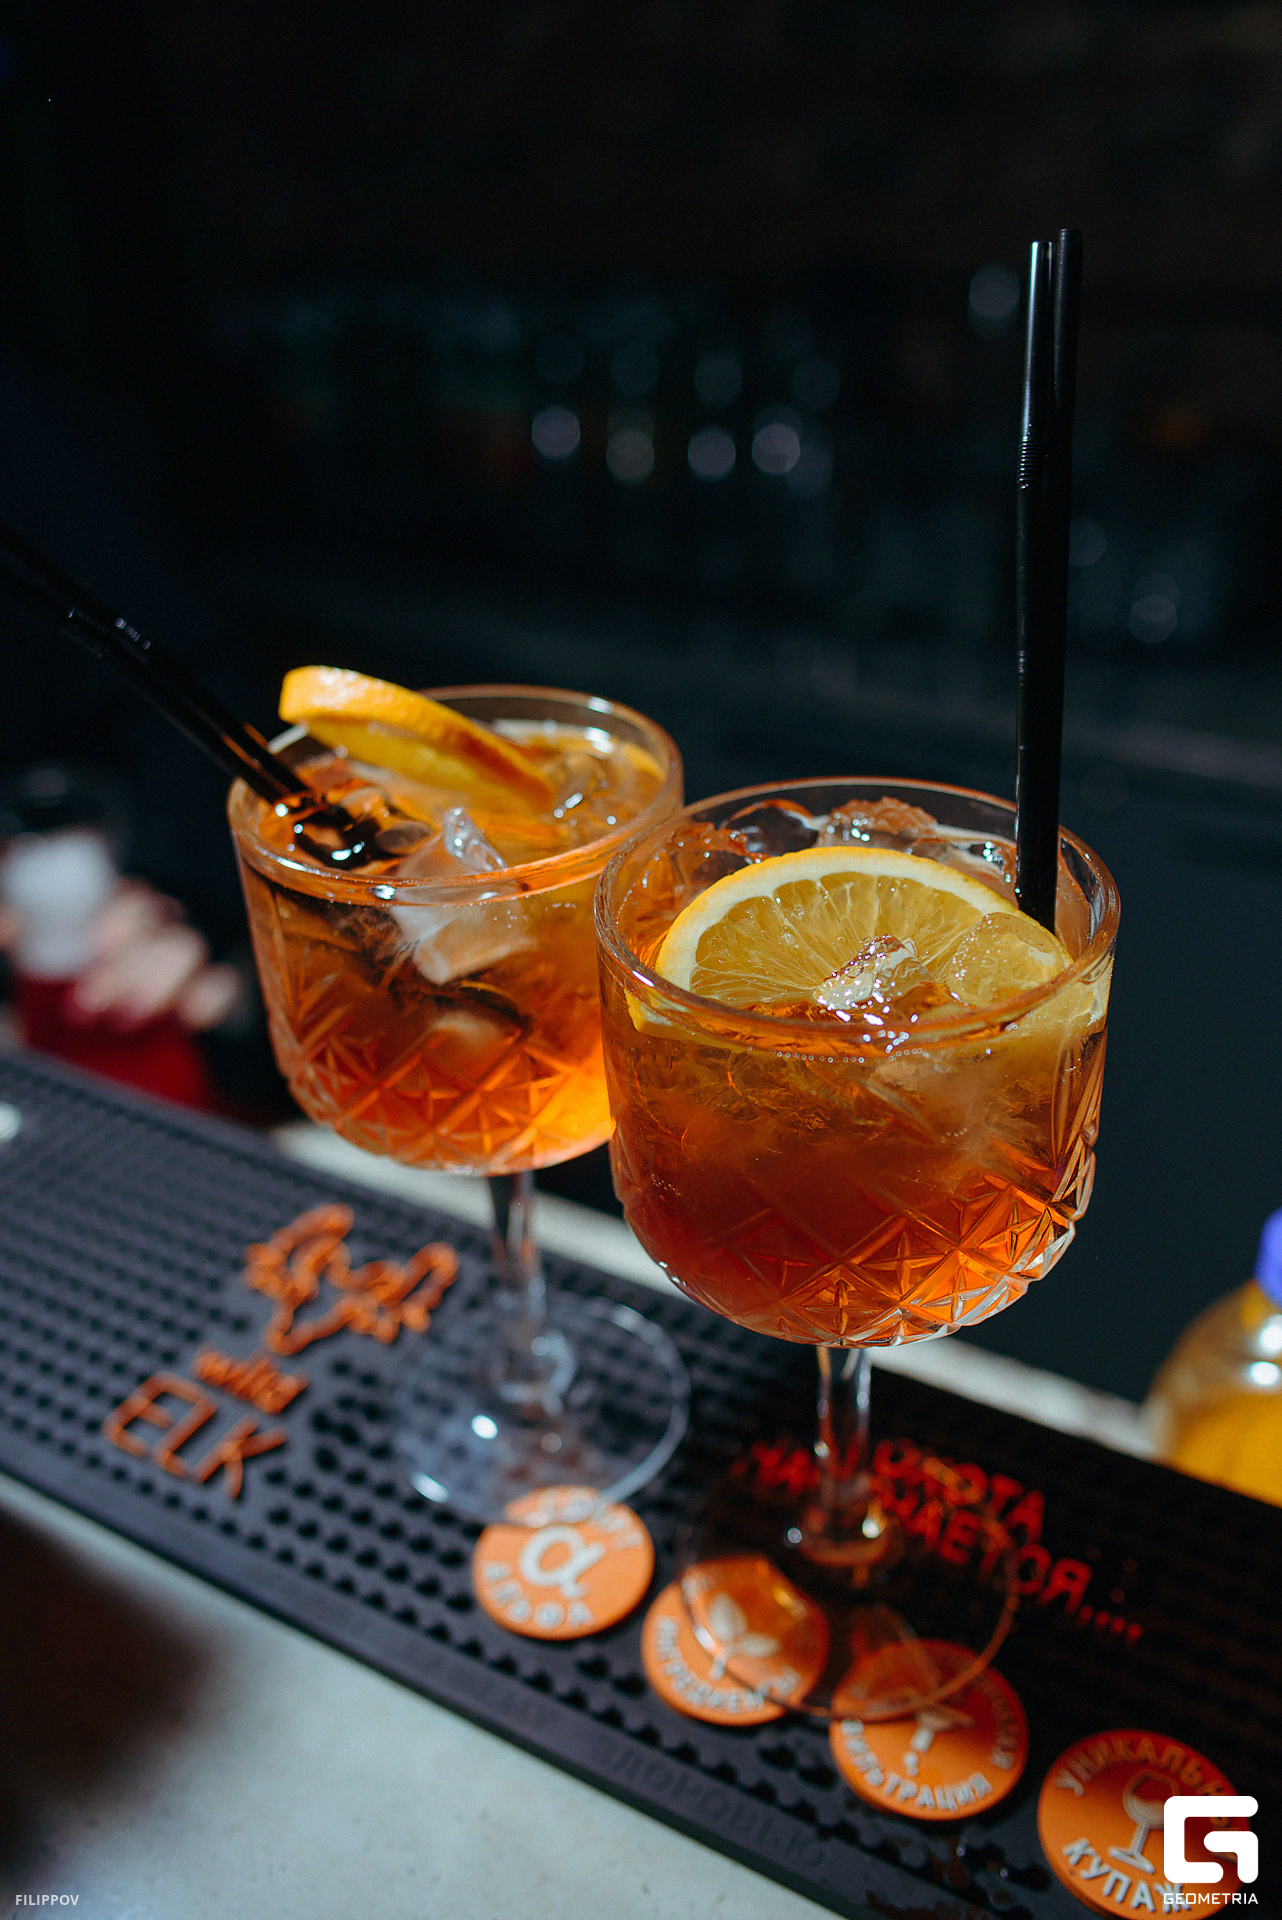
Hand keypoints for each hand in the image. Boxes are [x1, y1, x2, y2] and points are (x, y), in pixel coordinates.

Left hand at [1, 879, 241, 1030]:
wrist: (59, 1057)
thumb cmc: (40, 1008)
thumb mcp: (21, 967)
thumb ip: (5, 936)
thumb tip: (12, 923)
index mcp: (100, 915)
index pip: (125, 893)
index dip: (119, 914)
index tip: (97, 947)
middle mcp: (140, 931)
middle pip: (156, 920)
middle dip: (125, 964)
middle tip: (89, 1005)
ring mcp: (173, 962)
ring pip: (188, 947)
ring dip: (158, 982)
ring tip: (126, 1021)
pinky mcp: (199, 997)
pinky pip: (222, 984)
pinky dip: (207, 1000)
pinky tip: (186, 1021)